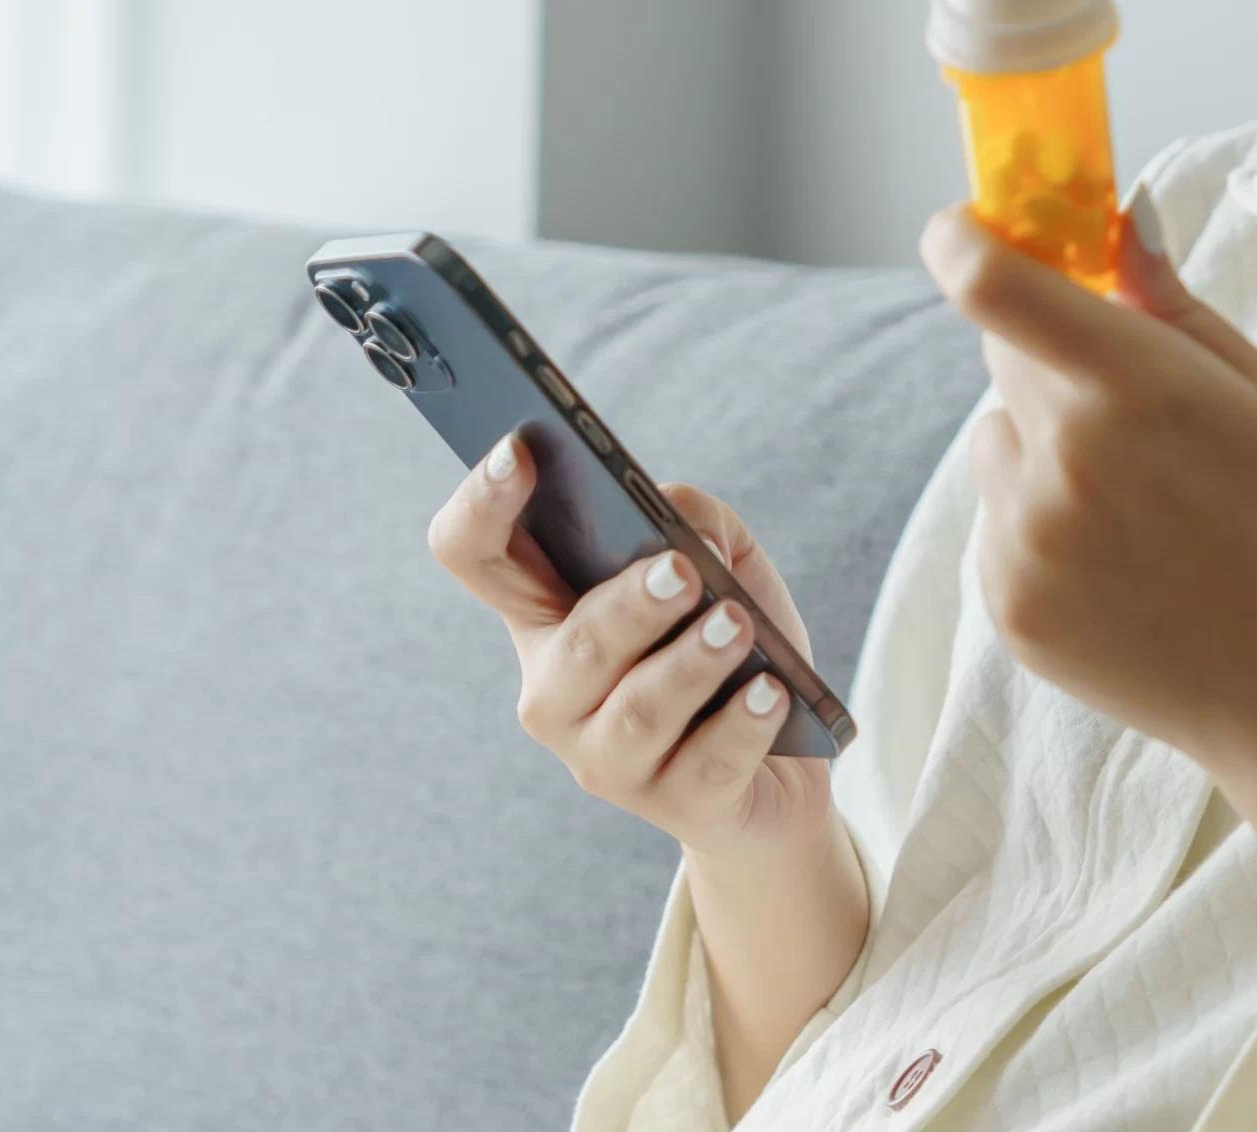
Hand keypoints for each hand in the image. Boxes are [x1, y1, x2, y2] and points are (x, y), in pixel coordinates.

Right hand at [426, 444, 835, 865]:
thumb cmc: (739, 651)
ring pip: (639, 709)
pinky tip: (772, 693)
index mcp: (547, 617)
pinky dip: (745, 722)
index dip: (482, 503)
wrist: (782, 767)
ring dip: (693, 663)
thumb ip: (697, 519)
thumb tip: (679, 522)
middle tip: (682, 571)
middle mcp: (556, 693)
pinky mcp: (675, 806)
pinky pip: (707, 761)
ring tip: (738, 628)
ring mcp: (606, 759)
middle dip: (629, 605)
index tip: (520, 451)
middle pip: (573, 644)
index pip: (474, 555)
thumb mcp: (726, 567)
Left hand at [917, 200, 1256, 769]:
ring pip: (996, 443)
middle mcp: (1061, 457)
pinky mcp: (1005, 600)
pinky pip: (997, 521)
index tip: (958, 229)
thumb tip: (1119, 222)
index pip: (995, 286)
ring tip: (1137, 508)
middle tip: (1127, 407)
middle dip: (1050, 359)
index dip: (960, 242)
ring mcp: (1024, 536)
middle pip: (1003, 359)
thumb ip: (1174, 306)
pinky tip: (1120, 565)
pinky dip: (1041, 526)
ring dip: (1042, 448)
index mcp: (1131, 387)